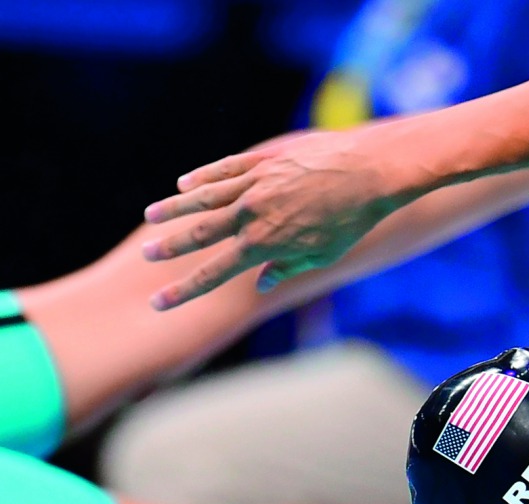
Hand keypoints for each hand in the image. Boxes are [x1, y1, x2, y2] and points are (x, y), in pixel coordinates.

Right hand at [141, 129, 398, 309]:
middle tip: (146, 256)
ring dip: (175, 208)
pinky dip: (203, 177)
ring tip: (150, 216)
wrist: (369, 172)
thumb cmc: (352, 220)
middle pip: (200, 233)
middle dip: (170, 247)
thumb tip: (262, 283)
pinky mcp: (264, 161)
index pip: (214, 273)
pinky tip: (184, 183)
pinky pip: (225, 169)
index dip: (184, 290)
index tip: (158, 302)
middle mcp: (251, 214)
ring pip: (204, 197)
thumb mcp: (323, 255)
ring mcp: (255, 184)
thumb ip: (287, 268)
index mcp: (264, 244)